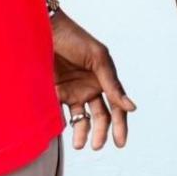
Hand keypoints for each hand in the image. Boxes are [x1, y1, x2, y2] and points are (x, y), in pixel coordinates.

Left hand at [51, 11, 136, 150]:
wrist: (45, 29)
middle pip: (99, 117)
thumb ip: (112, 84)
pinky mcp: (54, 92)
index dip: (119, 125)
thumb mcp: (98, 59)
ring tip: (79, 144)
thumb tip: (131, 108)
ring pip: (80, 119)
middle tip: (95, 146)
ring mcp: (72, 91)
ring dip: (81, 132)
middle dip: (99, 133)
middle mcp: (90, 88)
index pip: (116, 107)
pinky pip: (59, 112)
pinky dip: (61, 123)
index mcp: (104, 79)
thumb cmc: (74, 38)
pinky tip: (62, 129)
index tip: (119, 143)